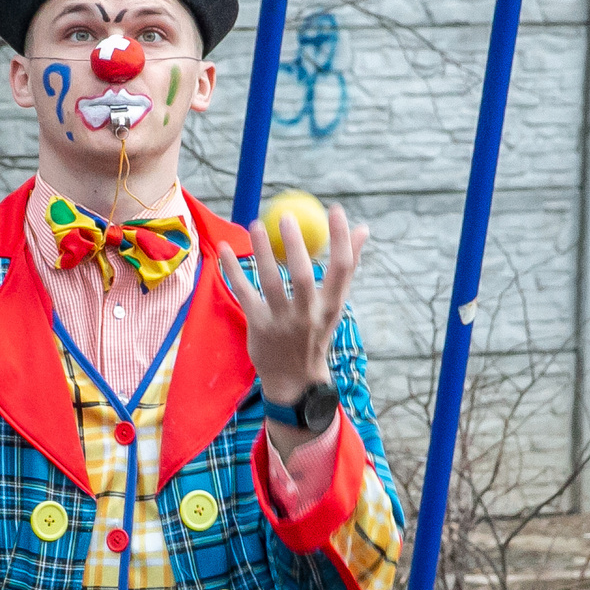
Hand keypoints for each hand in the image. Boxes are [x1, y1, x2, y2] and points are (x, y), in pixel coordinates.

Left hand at [216, 204, 369, 449]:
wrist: (294, 379)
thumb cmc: (314, 334)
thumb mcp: (333, 306)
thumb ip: (346, 268)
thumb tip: (364, 228)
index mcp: (331, 307)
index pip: (342, 268)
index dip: (341, 238)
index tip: (335, 209)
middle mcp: (309, 315)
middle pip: (304, 275)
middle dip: (296, 245)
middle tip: (287, 216)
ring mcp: (282, 322)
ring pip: (271, 282)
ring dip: (262, 252)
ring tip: (256, 225)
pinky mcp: (258, 326)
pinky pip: (244, 291)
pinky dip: (233, 268)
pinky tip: (225, 247)